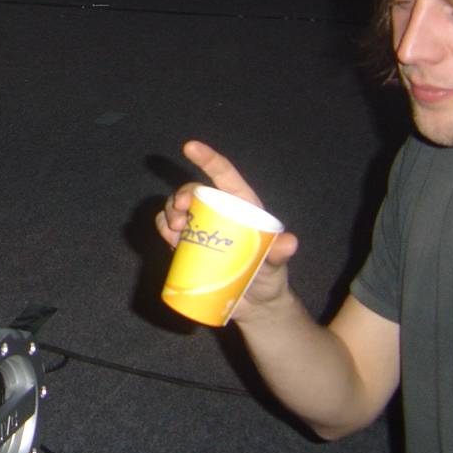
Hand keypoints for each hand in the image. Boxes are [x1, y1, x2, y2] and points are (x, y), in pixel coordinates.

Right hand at [155, 140, 299, 317]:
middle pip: (195, 191)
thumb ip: (280, 254)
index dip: (207, 159)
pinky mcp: (187, 245)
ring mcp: (201, 228)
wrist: (253, 306)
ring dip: (169, 211)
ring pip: (177, 207)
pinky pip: (168, 228)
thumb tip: (289, 243)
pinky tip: (168, 238)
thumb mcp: (275, 267)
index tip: (189, 146)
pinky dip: (163, 227)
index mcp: (241, 206)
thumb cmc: (269, 279)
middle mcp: (219, 212)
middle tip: (181, 212)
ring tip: (174, 230)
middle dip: (182, 195)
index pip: (224, 176)